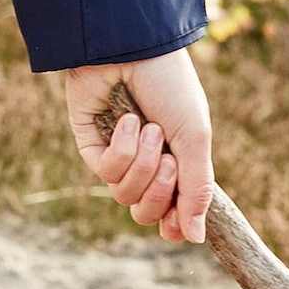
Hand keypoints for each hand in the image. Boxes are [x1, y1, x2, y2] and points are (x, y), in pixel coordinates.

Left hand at [63, 48, 214, 244]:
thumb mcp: (194, 139)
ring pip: (125, 195)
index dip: (174, 223)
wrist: (134, 49)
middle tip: (168, 158)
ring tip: (148, 128)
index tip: (178, 225)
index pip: (171, 212)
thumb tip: (195, 239)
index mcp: (176, 161)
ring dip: (142, 163)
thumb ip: (196, 190)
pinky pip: (106, 171)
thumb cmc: (171, 87)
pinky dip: (121, 148)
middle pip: (147, 212)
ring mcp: (117, 155)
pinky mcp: (92, 145)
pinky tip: (126, 119)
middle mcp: (146, 163)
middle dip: (160, 189)